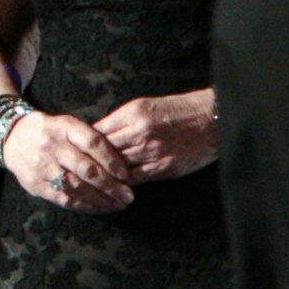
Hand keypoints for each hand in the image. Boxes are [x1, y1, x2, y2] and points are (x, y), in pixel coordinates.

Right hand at [0, 108, 134, 213]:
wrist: (10, 136)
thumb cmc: (48, 131)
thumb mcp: (66, 125)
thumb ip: (88, 139)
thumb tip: (118, 164)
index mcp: (63, 127)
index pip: (93, 143)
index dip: (112, 160)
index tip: (126, 174)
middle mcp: (52, 146)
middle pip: (87, 169)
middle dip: (111, 186)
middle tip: (128, 196)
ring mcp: (42, 166)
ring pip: (77, 187)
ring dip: (100, 199)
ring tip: (117, 205)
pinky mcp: (36, 184)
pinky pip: (64, 199)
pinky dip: (84, 206)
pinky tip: (98, 208)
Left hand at [94, 90, 217, 181]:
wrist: (210, 120)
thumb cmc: (176, 110)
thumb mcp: (144, 105)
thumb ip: (121, 120)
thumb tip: (97, 133)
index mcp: (133, 114)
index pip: (98, 132)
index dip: (86, 142)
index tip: (79, 149)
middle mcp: (141, 133)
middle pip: (105, 151)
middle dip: (93, 159)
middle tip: (82, 167)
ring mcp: (153, 152)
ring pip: (118, 167)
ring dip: (107, 173)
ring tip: (96, 177)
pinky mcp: (165, 168)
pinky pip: (136, 178)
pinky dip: (124, 181)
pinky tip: (117, 183)